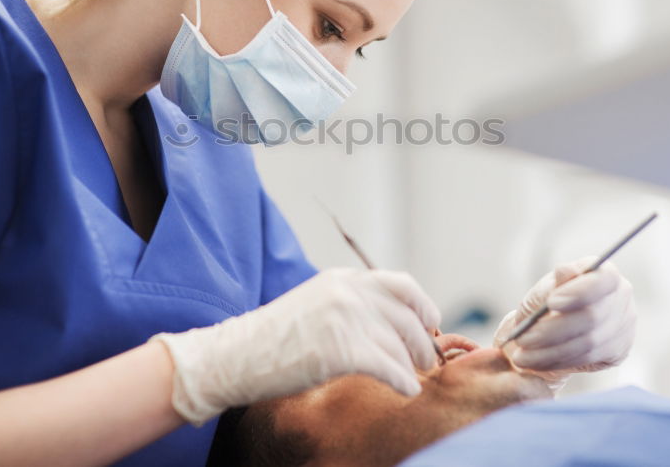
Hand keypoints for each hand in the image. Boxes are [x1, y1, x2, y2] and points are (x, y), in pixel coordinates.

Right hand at [150, 268, 440, 424]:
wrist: (238, 355)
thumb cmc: (275, 338)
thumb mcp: (316, 304)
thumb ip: (350, 304)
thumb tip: (391, 323)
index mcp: (343, 279)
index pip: (400, 284)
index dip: (422, 305)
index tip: (431, 322)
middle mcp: (348, 292)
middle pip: (406, 316)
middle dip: (422, 341)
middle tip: (427, 359)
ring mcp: (344, 319)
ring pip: (398, 345)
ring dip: (411, 365)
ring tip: (413, 378)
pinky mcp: (340, 350)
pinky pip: (387, 367)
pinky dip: (402, 382)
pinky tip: (406, 391)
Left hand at [492, 257, 636, 389]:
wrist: (556, 326)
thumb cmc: (553, 299)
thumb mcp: (547, 288)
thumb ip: (555, 283)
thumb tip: (564, 270)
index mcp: (606, 274)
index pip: (603, 280)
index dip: (579, 292)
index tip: (551, 302)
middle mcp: (621, 298)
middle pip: (592, 317)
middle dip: (552, 330)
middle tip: (523, 339)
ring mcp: (624, 326)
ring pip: (587, 343)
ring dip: (550, 352)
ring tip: (522, 356)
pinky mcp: (618, 351)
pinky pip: (586, 359)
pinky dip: (558, 362)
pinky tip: (537, 362)